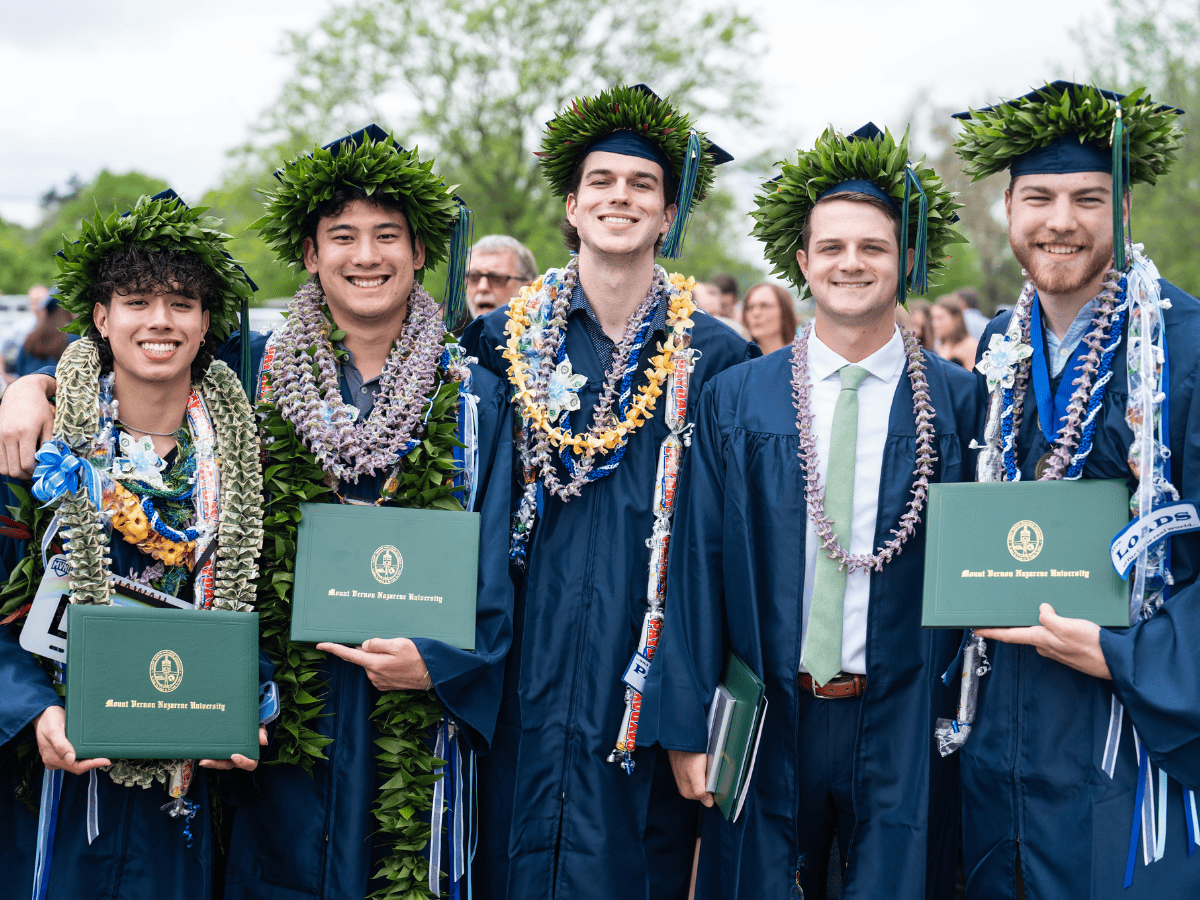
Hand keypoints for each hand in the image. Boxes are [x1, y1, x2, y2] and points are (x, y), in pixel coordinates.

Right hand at [0, 373, 55, 477]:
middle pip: (14, 468)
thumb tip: (51, 462)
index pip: (26, 462)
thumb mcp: (50, 424)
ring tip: (27, 470)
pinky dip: (7, 465)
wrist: (21, 392)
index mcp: (25, 432)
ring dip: (15, 472)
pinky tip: (18, 462)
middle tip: (36, 474)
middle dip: (26, 476)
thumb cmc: (40, 408)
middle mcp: (9, 435)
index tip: (43, 471)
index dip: (35, 471)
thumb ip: (49, 444)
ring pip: (3, 467)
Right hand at [34, 705, 110, 774]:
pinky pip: (75, 757)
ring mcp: (58, 757)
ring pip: (77, 762)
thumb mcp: (54, 730)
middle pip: (78, 767)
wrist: (43, 713)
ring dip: (90, 759)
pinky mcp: (61, 752)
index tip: (106, 761)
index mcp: (52, 758)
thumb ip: (61, 745)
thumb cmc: (48, 719)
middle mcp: (54, 761)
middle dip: (93, 762)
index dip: (92, 765)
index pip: (76, 767)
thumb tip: (70, 760)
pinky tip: (94, 749)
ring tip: (103, 752)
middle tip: (108, 755)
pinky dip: (85, 754)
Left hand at [199, 727, 268, 770]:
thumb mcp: (259, 726)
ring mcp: (227, 756)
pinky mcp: (219, 752)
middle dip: (217, 764)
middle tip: (207, 761)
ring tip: (201, 759)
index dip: (243, 763)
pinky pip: (213, 756)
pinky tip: (199, 752)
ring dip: (210, 762)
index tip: (235, 756)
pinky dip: (206, 755)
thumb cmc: (254, 725)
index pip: (250, 764)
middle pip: (228, 765)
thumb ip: (261, 733)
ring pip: (218, 763)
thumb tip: (263, 742)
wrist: (244, 718)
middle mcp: (238, 758)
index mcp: (250, 754)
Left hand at [317, 637, 431, 691]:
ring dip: (379, 657)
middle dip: (370, 649)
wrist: (432, 675)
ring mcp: (379, 682)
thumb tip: (363, 646)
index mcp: (375, 663)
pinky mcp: (385, 686)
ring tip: (398, 655)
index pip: (349, 655)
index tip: (320, 645)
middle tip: (390, 645)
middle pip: (363, 657)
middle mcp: (374, 675)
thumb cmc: (418, 657)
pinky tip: (398, 663)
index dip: (333, 648)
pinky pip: (377, 671)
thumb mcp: (398, 643)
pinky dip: (384, 665)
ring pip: (371, 664)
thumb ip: (377, 643)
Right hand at [667, 749, 713, 806]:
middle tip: (709, 770)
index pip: (708, 800)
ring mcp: (686, 781)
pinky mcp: (687, 773)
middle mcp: (686, 789)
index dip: (713, 791)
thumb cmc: (689, 754)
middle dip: (710, 783)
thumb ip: (700, 791)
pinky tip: (703, 764)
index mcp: (687, 793)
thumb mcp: (695, 773)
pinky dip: (704, 772)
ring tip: (705, 766)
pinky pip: (700, 776)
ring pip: (704, 784)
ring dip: (707, 777)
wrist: (681, 740)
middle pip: (706, 792)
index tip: (713, 780)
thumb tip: (709, 804)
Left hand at [976, 603, 1111, 678]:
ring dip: (1038, 620)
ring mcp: (1057, 647)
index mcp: (1041, 639)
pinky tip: (1060, 615)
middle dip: (1016, 621)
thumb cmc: (1092, 646)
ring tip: (1037, 605)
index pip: (1010, 635)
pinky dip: (1054, 623)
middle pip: (1025, 631)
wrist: (1115, 661)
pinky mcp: (1069, 647)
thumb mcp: (1068, 627)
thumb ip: (1050, 619)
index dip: (992, 632)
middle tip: (1008, 608)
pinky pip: (1056, 632)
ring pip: (1042, 631)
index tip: (976, 629)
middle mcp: (1045, 645)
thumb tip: (1041, 610)